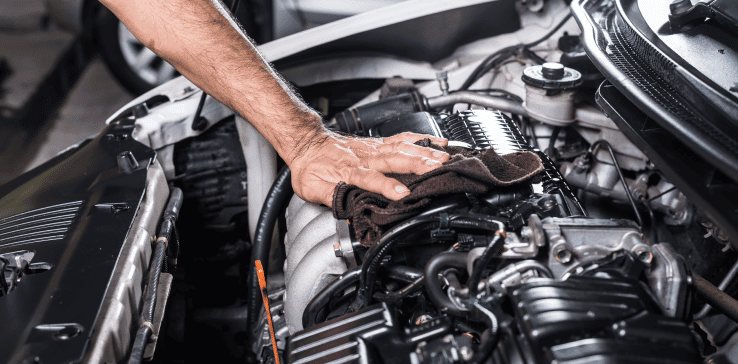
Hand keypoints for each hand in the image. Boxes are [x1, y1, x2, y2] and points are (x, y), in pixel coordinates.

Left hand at [288, 130, 448, 206]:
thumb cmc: (311, 168)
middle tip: (438, 168)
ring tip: (444, 156)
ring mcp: (373, 147)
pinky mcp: (379, 143)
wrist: (307, 143)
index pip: (370, 178)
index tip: (402, 194)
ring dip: (424, 152)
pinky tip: (438, 141)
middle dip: (417, 163)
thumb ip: (330, 198)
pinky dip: (421, 139)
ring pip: (402, 147)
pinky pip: (402, 138)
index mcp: (349, 170)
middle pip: (394, 159)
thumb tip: (347, 212)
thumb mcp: (311, 189)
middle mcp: (365, 156)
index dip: (386, 186)